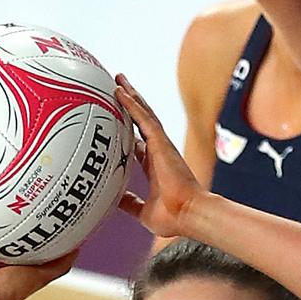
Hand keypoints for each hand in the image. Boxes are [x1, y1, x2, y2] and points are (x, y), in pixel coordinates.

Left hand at [114, 74, 207, 237]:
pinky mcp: (161, 143)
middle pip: (142, 122)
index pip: (139, 143)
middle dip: (131, 105)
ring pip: (143, 114)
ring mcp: (161, 146)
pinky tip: (120, 91)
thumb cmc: (173, 218)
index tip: (118, 121)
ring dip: (131, 96)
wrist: (189, 215)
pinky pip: (143, 118)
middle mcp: (158, 152)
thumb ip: (128, 203)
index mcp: (154, 167)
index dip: (129, 131)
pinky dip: (131, 104)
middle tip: (118, 88)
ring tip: (118, 80)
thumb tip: (112, 201)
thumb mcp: (142, 211)